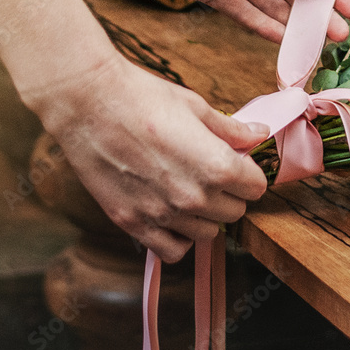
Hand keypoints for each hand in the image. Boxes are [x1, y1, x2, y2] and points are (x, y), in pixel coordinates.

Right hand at [32, 53, 270, 261]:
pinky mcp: (131, 223)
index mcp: (216, 166)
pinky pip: (171, 250)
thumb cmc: (144, 98)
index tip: (240, 163)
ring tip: (191, 188)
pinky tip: (172, 213)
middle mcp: (192, 198)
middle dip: (232, 193)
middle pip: (235, 212)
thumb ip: (231, 129)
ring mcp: (161, 215)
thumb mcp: (196, 107)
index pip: (256, 188)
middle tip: (215, 172)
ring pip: (207, 234)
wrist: (90, 103)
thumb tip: (259, 134)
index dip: (251, 173)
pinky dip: (178, 237)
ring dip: (206, 215)